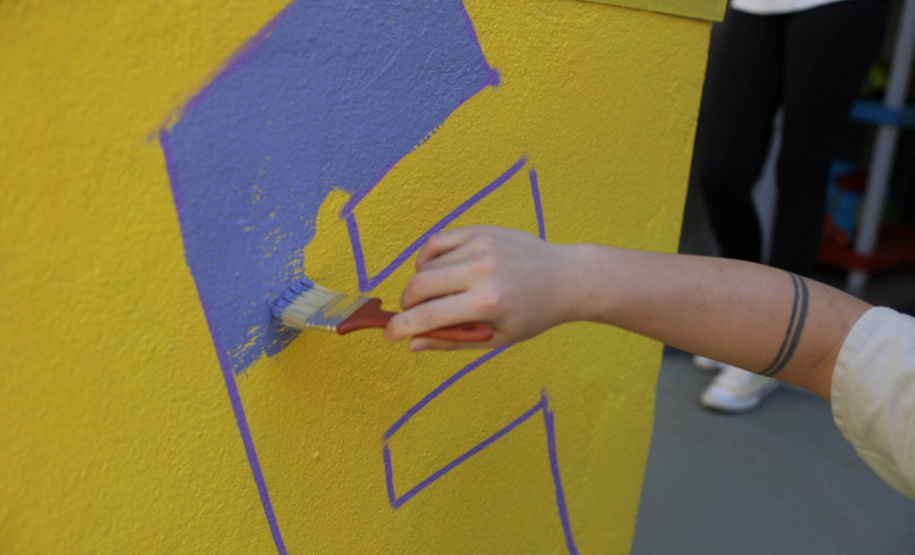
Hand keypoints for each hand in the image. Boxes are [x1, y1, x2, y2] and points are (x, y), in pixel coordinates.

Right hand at [383, 226, 578, 350]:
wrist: (565, 277)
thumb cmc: (532, 314)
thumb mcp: (496, 337)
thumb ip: (452, 340)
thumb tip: (412, 344)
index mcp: (487, 303)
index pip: (428, 316)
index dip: (401, 327)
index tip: (389, 335)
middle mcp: (482, 271)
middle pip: (419, 286)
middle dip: (407, 304)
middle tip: (413, 314)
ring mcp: (481, 246)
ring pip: (425, 265)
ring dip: (420, 284)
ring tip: (436, 295)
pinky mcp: (480, 231)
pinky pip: (437, 243)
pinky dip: (427, 259)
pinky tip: (437, 271)